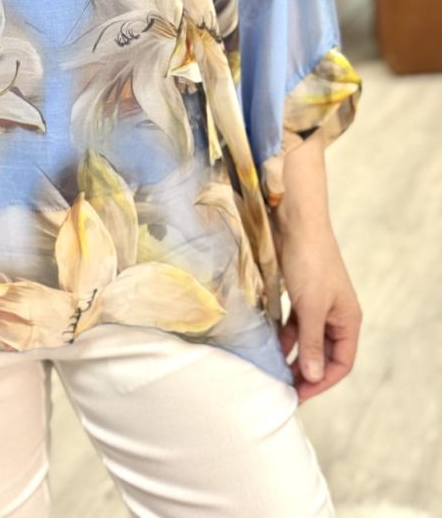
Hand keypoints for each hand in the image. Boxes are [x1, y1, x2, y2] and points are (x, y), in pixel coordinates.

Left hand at [274, 221, 361, 402]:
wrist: (296, 222)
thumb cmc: (309, 263)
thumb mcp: (310, 308)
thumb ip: (311, 343)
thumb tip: (313, 376)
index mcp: (348, 320)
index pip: (341, 362)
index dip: (322, 381)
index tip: (299, 394)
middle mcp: (335, 315)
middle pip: (323, 353)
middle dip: (306, 371)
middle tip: (283, 388)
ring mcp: (317, 304)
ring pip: (306, 339)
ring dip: (292, 355)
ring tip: (274, 372)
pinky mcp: (299, 294)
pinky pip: (293, 323)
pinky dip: (283, 335)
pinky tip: (269, 345)